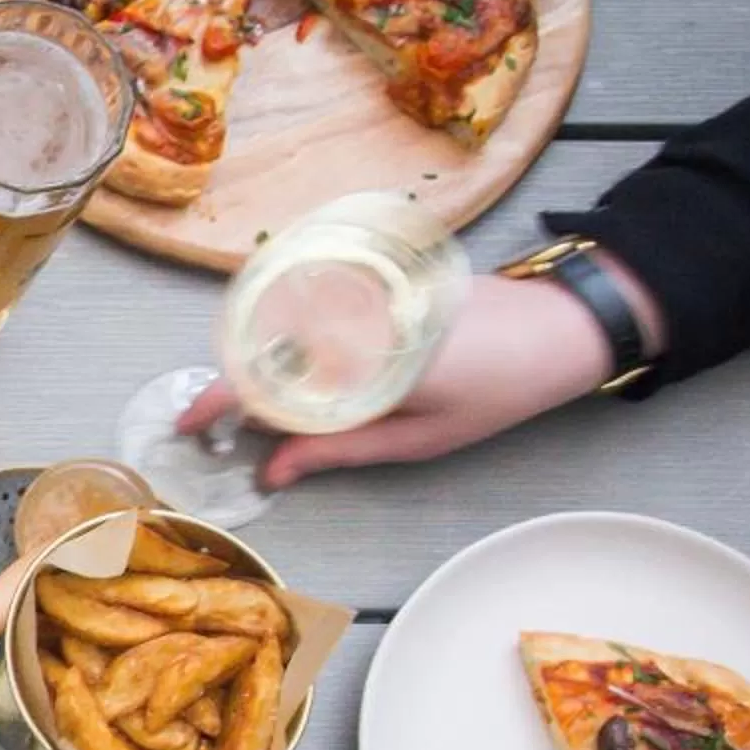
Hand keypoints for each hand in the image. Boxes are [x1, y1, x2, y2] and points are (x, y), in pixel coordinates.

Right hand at [175, 274, 619, 489]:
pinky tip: (298, 365)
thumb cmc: (498, 392)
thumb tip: (270, 470)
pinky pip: (313, 306)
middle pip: (260, 346)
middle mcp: (350, 315)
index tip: (188, 426)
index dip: (215, 402)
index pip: (262, 378)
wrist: (562, 324)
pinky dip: (290, 337)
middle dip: (231, 385)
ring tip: (260, 403)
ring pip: (282, 325)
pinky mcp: (375, 278)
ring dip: (258, 362)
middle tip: (221, 425)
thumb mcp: (417, 439)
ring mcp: (362, 291)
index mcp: (357, 359)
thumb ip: (337, 451)